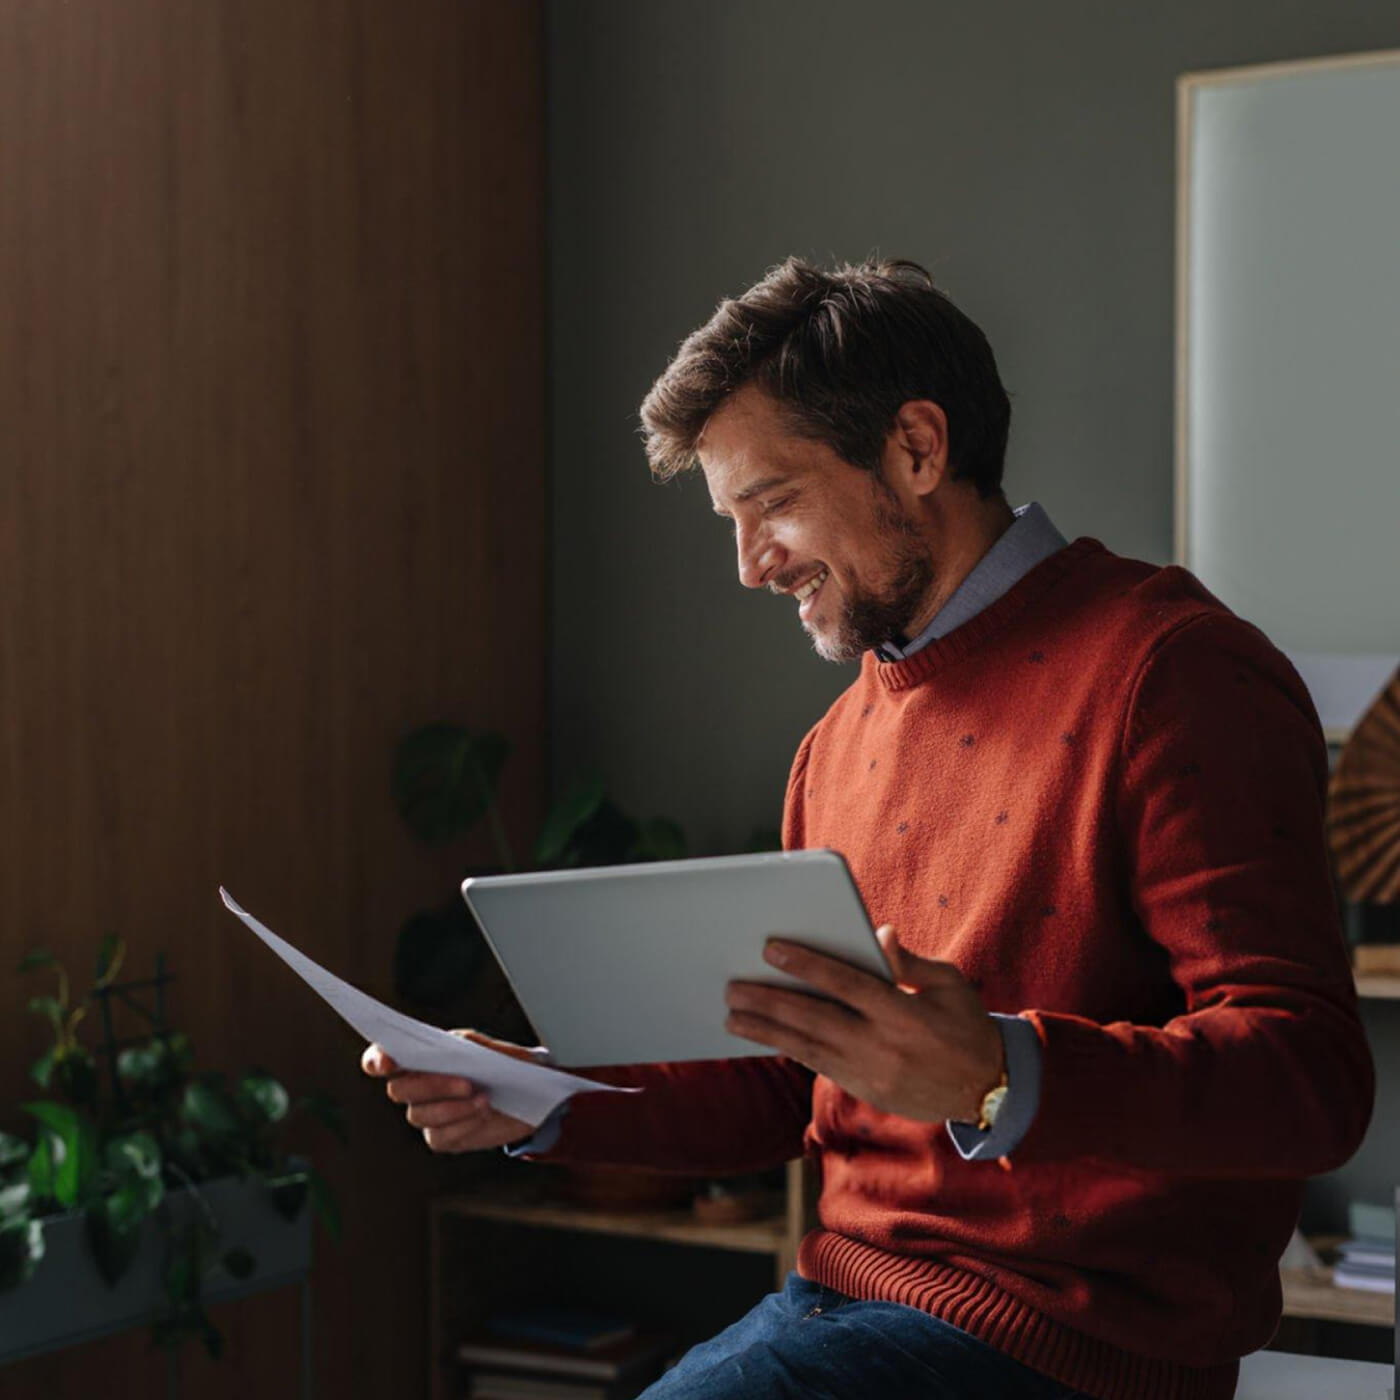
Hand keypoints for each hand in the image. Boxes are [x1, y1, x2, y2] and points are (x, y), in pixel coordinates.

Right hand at [360, 1030, 534, 1152]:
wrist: (530, 1094)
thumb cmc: (502, 1064)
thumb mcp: (487, 1047)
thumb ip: (464, 1045)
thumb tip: (448, 1046)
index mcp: (418, 1058)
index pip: (379, 1059)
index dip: (375, 1060)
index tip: (387, 1062)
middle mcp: (415, 1087)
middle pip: (398, 1090)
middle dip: (431, 1085)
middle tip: (465, 1082)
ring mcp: (427, 1115)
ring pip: (419, 1115)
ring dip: (452, 1107)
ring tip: (483, 1098)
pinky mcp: (443, 1138)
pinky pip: (440, 1136)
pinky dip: (463, 1123)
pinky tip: (483, 1113)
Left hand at [724, 926, 1005, 1123]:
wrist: (988, 1091)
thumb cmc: (967, 1026)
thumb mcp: (950, 985)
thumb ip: (909, 963)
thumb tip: (878, 933)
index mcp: (904, 1012)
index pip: (846, 984)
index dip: (807, 965)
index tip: (772, 949)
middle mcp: (882, 1045)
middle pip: (815, 1019)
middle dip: (770, 1002)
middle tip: (732, 987)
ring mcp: (871, 1072)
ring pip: (808, 1047)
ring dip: (767, 1031)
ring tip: (732, 1016)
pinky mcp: (866, 1090)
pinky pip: (819, 1067)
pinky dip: (789, 1050)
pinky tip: (765, 1037)